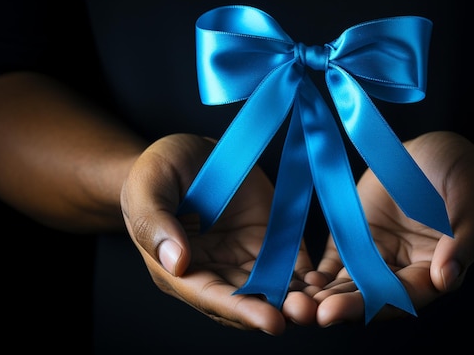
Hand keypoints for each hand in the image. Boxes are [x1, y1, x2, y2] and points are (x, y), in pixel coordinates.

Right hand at [120, 134, 316, 334]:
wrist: (187, 153)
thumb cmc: (157, 171)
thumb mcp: (148, 187)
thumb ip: (156, 223)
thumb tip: (176, 263)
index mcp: (179, 267)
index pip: (211, 296)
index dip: (241, 310)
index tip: (270, 320)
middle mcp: (215, 270)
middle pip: (247, 301)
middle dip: (276, 311)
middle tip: (306, 314)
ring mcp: (244, 257)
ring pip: (273, 289)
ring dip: (297, 299)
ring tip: (323, 304)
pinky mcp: (269, 241)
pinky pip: (290, 265)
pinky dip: (307, 278)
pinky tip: (325, 283)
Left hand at [308, 131, 473, 324]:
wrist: (439, 152)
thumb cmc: (466, 174)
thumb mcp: (472, 197)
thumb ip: (464, 238)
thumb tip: (446, 278)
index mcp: (434, 269)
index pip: (402, 296)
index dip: (371, 305)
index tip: (336, 311)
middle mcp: (402, 271)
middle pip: (369, 298)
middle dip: (337, 308)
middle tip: (304, 313)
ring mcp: (375, 256)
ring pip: (347, 285)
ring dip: (319, 297)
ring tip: (290, 304)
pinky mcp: (355, 239)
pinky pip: (333, 263)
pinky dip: (315, 276)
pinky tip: (294, 280)